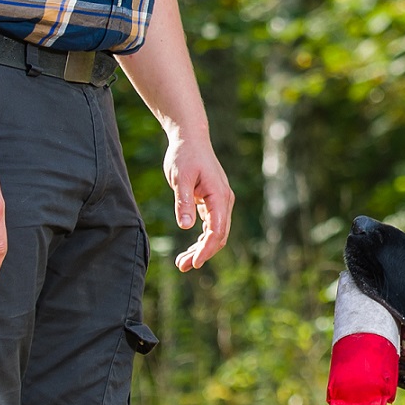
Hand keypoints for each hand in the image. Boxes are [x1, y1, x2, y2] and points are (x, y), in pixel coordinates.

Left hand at [165, 129, 234, 270]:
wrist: (190, 138)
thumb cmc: (184, 155)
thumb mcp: (180, 178)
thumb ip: (183, 202)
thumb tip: (186, 227)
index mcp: (219, 196)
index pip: (217, 230)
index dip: (206, 249)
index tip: (193, 263)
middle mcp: (224, 201)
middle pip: (219, 236)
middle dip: (202, 253)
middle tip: (182, 266)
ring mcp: (220, 202)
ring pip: (215, 233)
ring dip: (201, 249)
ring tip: (181, 262)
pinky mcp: (212, 202)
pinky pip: (211, 226)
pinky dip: (202, 239)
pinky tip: (190, 249)